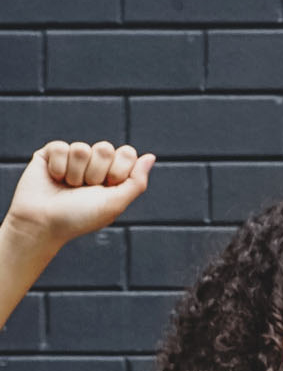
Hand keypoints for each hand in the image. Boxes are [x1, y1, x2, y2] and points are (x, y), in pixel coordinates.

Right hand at [4, 140, 154, 250]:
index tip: (108, 187)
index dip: (119, 170)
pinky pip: (60, 147)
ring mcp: (72, 157)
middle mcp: (94, 164)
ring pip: (81, 148)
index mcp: (112, 175)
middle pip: (105, 148)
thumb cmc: (80, 217)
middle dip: (96, 173)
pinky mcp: (51, 153)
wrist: (44, 223)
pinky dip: (58, 168)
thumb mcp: (115, 203)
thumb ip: (136, 181)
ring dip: (75, 174)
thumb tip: (151, 156)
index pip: (127, 153)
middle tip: (86, 189)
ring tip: (68, 187)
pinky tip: (54, 179)